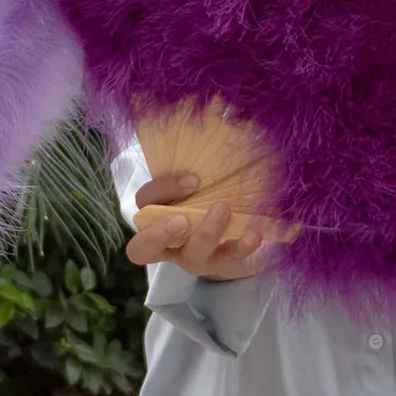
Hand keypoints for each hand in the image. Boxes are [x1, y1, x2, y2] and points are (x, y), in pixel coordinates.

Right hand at [126, 171, 270, 280]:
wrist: (242, 239)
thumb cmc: (212, 201)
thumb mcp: (200, 186)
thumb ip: (199, 171)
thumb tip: (221, 130)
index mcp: (157, 217)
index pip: (144, 202)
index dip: (162, 190)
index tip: (192, 179)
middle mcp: (169, 243)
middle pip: (141, 249)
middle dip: (158, 235)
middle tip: (181, 220)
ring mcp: (194, 258)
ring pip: (191, 253)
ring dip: (207, 231)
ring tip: (224, 209)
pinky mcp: (222, 266)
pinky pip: (229, 259)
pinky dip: (242, 245)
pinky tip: (253, 233)